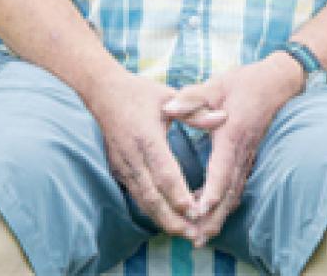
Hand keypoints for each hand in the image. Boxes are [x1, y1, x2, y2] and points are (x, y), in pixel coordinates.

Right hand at [83, 66, 225, 237]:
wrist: (102, 93)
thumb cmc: (140, 93)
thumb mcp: (169, 96)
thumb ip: (196, 112)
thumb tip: (223, 118)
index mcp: (146, 137)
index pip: (163, 172)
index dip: (178, 193)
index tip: (194, 210)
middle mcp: (132, 156)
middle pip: (151, 195)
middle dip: (172, 217)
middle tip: (193, 233)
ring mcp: (123, 166)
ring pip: (142, 200)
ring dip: (162, 219)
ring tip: (184, 233)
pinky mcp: (119, 170)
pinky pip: (136, 195)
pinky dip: (152, 210)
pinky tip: (168, 220)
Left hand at [163, 54, 300, 245]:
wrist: (276, 83)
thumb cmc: (243, 83)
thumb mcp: (216, 84)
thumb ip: (192, 98)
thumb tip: (168, 109)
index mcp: (232, 134)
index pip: (222, 168)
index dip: (212, 191)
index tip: (197, 210)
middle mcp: (242, 151)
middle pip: (229, 191)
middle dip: (213, 217)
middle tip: (196, 239)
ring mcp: (247, 157)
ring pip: (234, 193)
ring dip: (219, 216)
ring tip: (201, 237)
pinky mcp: (247, 159)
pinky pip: (236, 187)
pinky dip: (224, 205)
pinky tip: (211, 215)